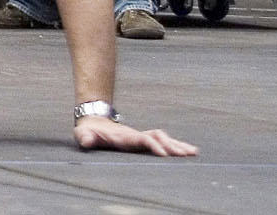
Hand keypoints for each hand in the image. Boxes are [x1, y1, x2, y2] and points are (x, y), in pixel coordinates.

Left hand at [73, 116, 195, 155]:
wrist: (93, 121)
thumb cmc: (88, 132)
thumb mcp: (83, 134)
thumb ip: (86, 138)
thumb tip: (87, 141)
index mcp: (125, 137)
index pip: (142, 140)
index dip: (152, 145)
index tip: (163, 154)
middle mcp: (136, 135)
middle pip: (157, 138)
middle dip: (171, 145)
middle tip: (186, 154)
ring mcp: (141, 137)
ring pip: (163, 138)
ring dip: (177, 144)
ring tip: (194, 152)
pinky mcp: (144, 140)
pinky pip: (163, 141)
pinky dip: (176, 145)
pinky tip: (189, 151)